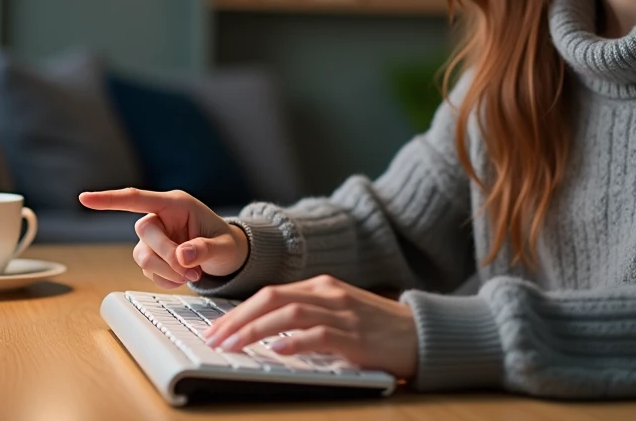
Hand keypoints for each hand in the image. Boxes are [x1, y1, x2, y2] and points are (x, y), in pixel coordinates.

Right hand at [78, 187, 249, 288]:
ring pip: (143, 257)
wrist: (227, 257)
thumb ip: (205, 249)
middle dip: (167, 255)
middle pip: (144, 233)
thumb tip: (182, 256)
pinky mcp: (152, 257)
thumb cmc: (225, 243)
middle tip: (192, 271)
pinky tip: (184, 277)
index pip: (137, 198)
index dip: (109, 199)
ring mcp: (153, 239)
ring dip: (167, 271)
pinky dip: (167, 280)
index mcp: (175, 204)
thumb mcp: (224, 246)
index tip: (84, 198)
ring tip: (193, 274)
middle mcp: (160, 218)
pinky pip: (149, 273)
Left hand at [202, 274, 417, 378]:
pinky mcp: (356, 335)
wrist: (422, 333)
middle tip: (214, 337)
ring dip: (255, 330)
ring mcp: (343, 312)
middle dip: (238, 318)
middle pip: (272, 298)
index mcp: (322, 287)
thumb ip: (309, 316)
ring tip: (232, 345)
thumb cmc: (379, 329)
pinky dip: (296, 341)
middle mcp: (329, 293)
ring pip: (289, 313)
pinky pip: (320, 335)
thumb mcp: (340, 312)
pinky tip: (278, 349)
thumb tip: (268, 332)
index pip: (270, 293)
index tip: (216, 328)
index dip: (239, 310)